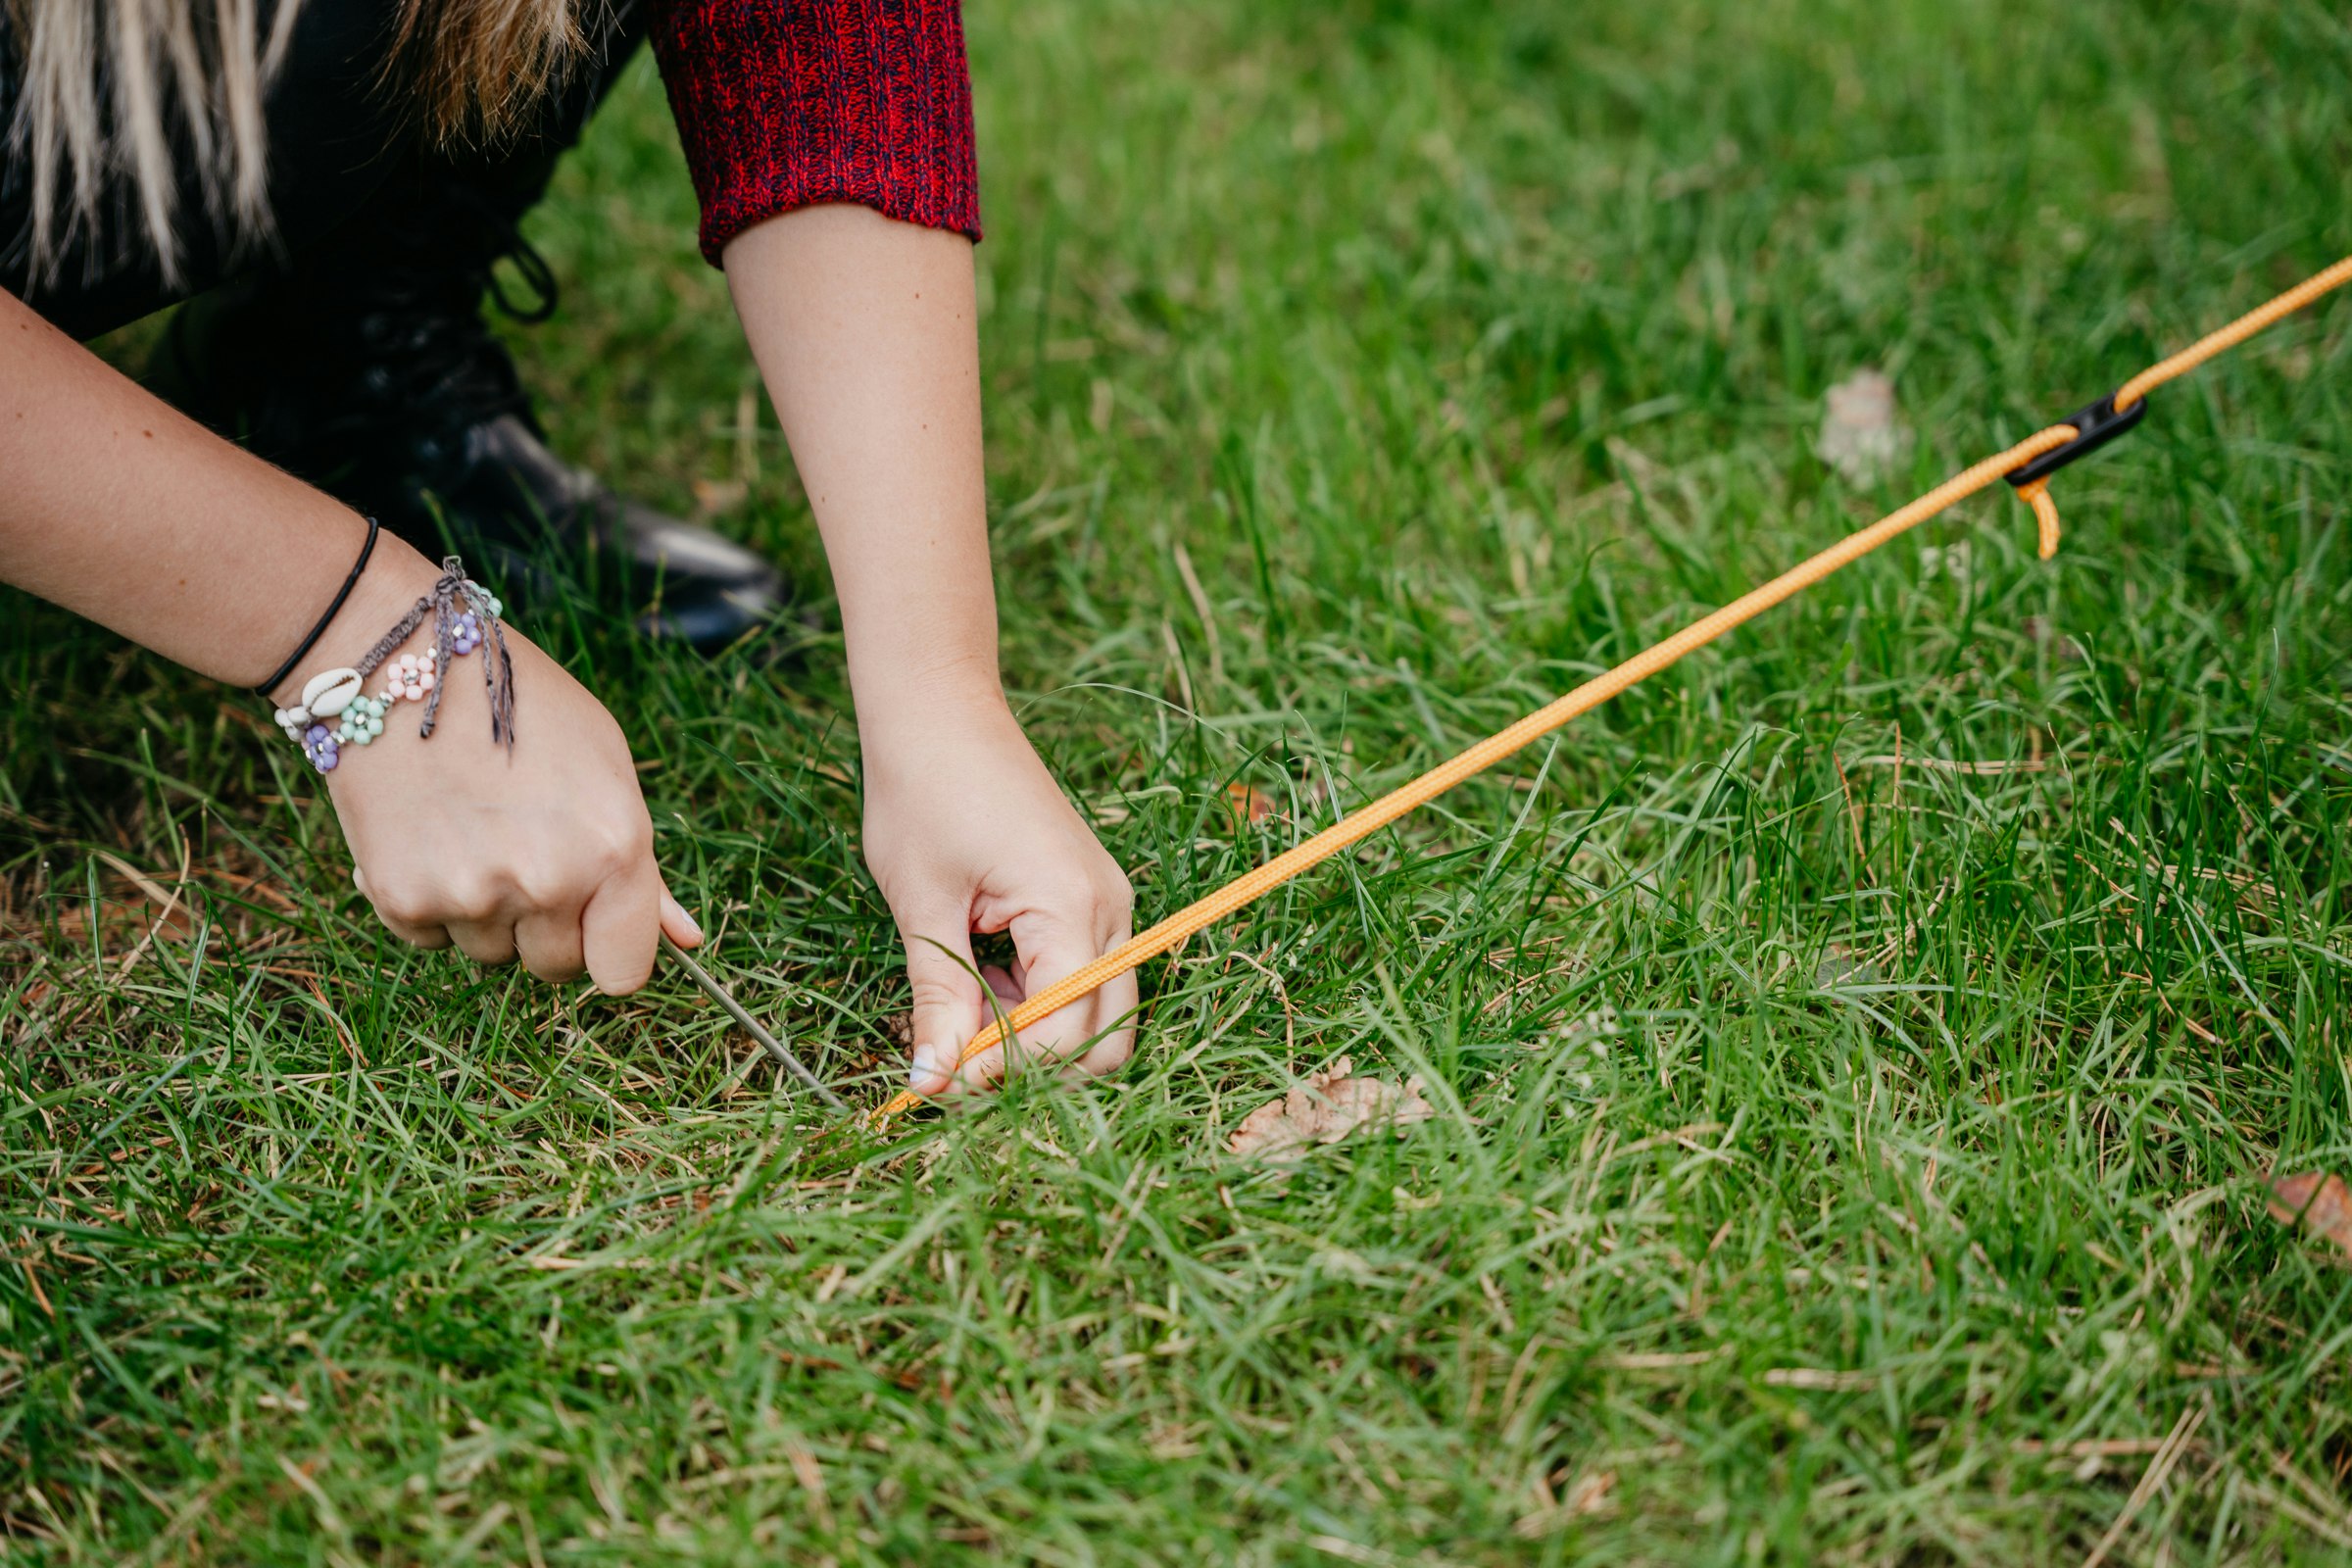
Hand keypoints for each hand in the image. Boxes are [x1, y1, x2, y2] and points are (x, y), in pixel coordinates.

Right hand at [302, 553, 702, 990]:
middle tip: (522, 849)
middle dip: (545, 926)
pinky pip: (429, 938)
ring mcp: (471, 895)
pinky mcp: (401, 898)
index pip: (625, 973)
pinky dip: (427, 900)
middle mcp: (548, 882)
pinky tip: (428, 832)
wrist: (405, 663)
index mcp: (614, 849)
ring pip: (489, 952)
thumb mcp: (608, 770)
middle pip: (554, 966)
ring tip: (472, 826)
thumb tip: (686, 941)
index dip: (610, 950)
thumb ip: (645, 867)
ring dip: (485, 911)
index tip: (595, 926)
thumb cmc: (525, 710)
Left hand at [862, 688, 1135, 1095]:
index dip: (1004, 1070)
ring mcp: (1109, 902)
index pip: (1064, 1031)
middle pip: (1107, 1039)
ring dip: (1037, 1037)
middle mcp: (1110, 909)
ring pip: (1101, 1014)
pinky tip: (984, 983)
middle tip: (960, 1062)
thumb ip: (939, 999)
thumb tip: (931, 1080)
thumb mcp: (922, 906)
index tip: (941, 1076)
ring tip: (963, 1012)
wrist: (941, 713)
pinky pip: (1086, 978)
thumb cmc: (923, 793)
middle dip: (1037, 1068)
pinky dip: (1040, 1002)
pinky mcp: (1093, 898)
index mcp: (1071, 906)